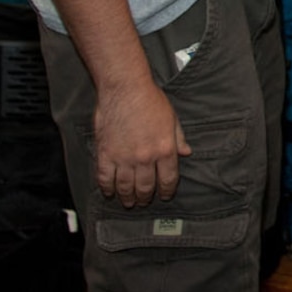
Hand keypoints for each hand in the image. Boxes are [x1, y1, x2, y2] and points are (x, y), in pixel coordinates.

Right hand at [93, 78, 191, 207]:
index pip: (168, 179)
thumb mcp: (172, 119)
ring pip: (125, 187)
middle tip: (143, 202)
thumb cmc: (150, 100)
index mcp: (165, 149)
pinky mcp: (106, 154)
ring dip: (127, 197)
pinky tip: (109, 192)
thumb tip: (187, 153)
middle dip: (146, 198)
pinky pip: (105, 178)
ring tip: (128, 202)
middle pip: (146, 187)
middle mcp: (145, 157)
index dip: (166, 191)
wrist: (125, 88)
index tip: (164, 196)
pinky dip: (107, 188)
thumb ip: (179, 138)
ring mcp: (124, 157)